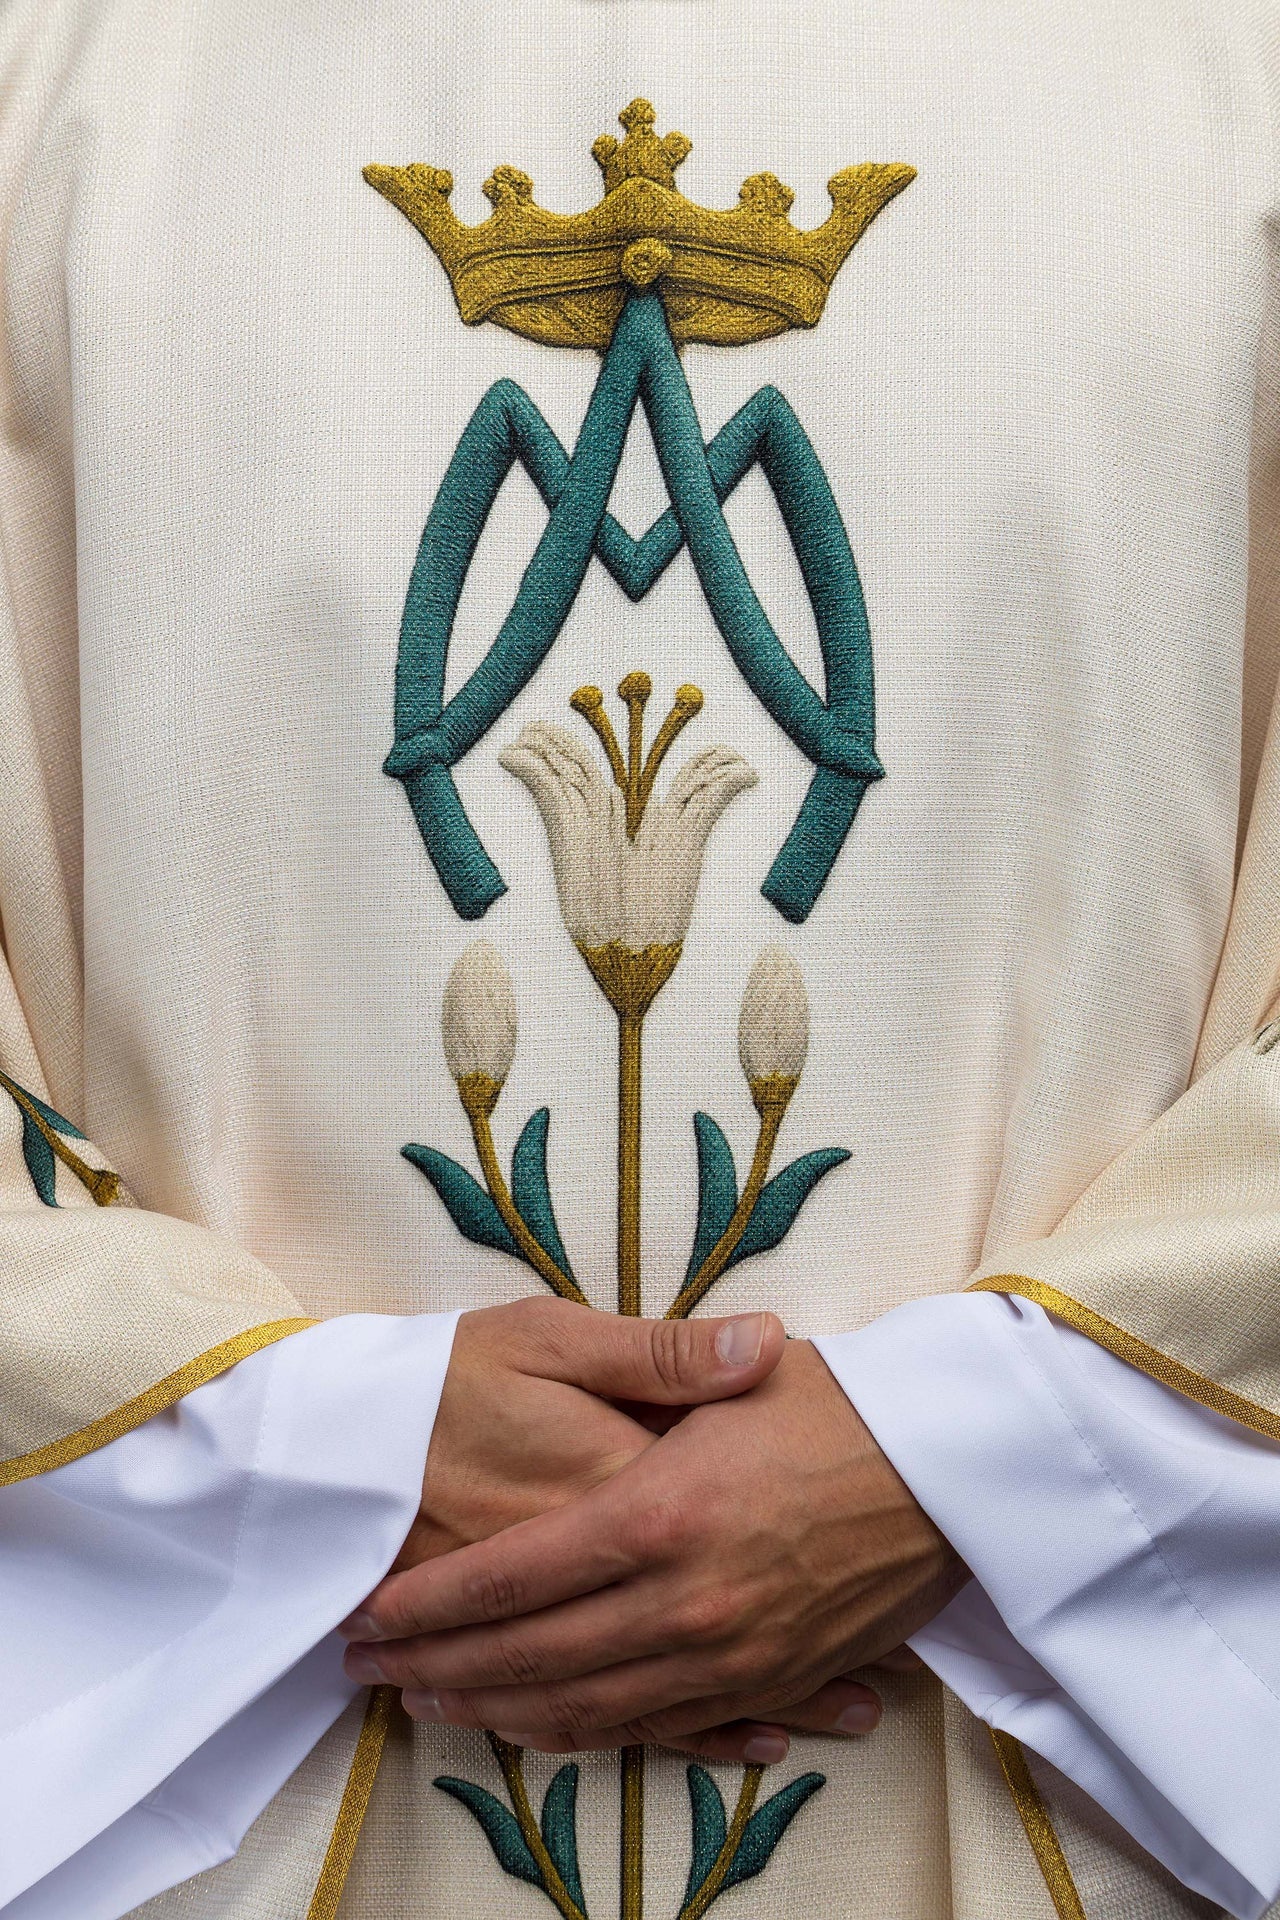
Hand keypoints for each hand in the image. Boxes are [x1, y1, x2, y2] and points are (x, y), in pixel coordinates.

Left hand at [341, 1340, 964, 1762]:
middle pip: (529, 1658)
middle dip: (439, 1668)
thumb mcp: (730, 1375)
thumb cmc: (835, 1402)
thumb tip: (564, 1392)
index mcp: (653, 1514)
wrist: (952, 1469)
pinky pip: (658, 1728)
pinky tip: (547, 1729)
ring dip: (498, 1712)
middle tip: (375, 1668)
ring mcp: (724, 1655)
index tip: (373, 1613)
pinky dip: (588, 1733)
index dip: (431, 1605)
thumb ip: (647, 1381)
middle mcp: (679, 1601)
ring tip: (436, 1706)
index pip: (510, 1579)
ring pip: (585, 1708)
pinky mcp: (765, 1679)